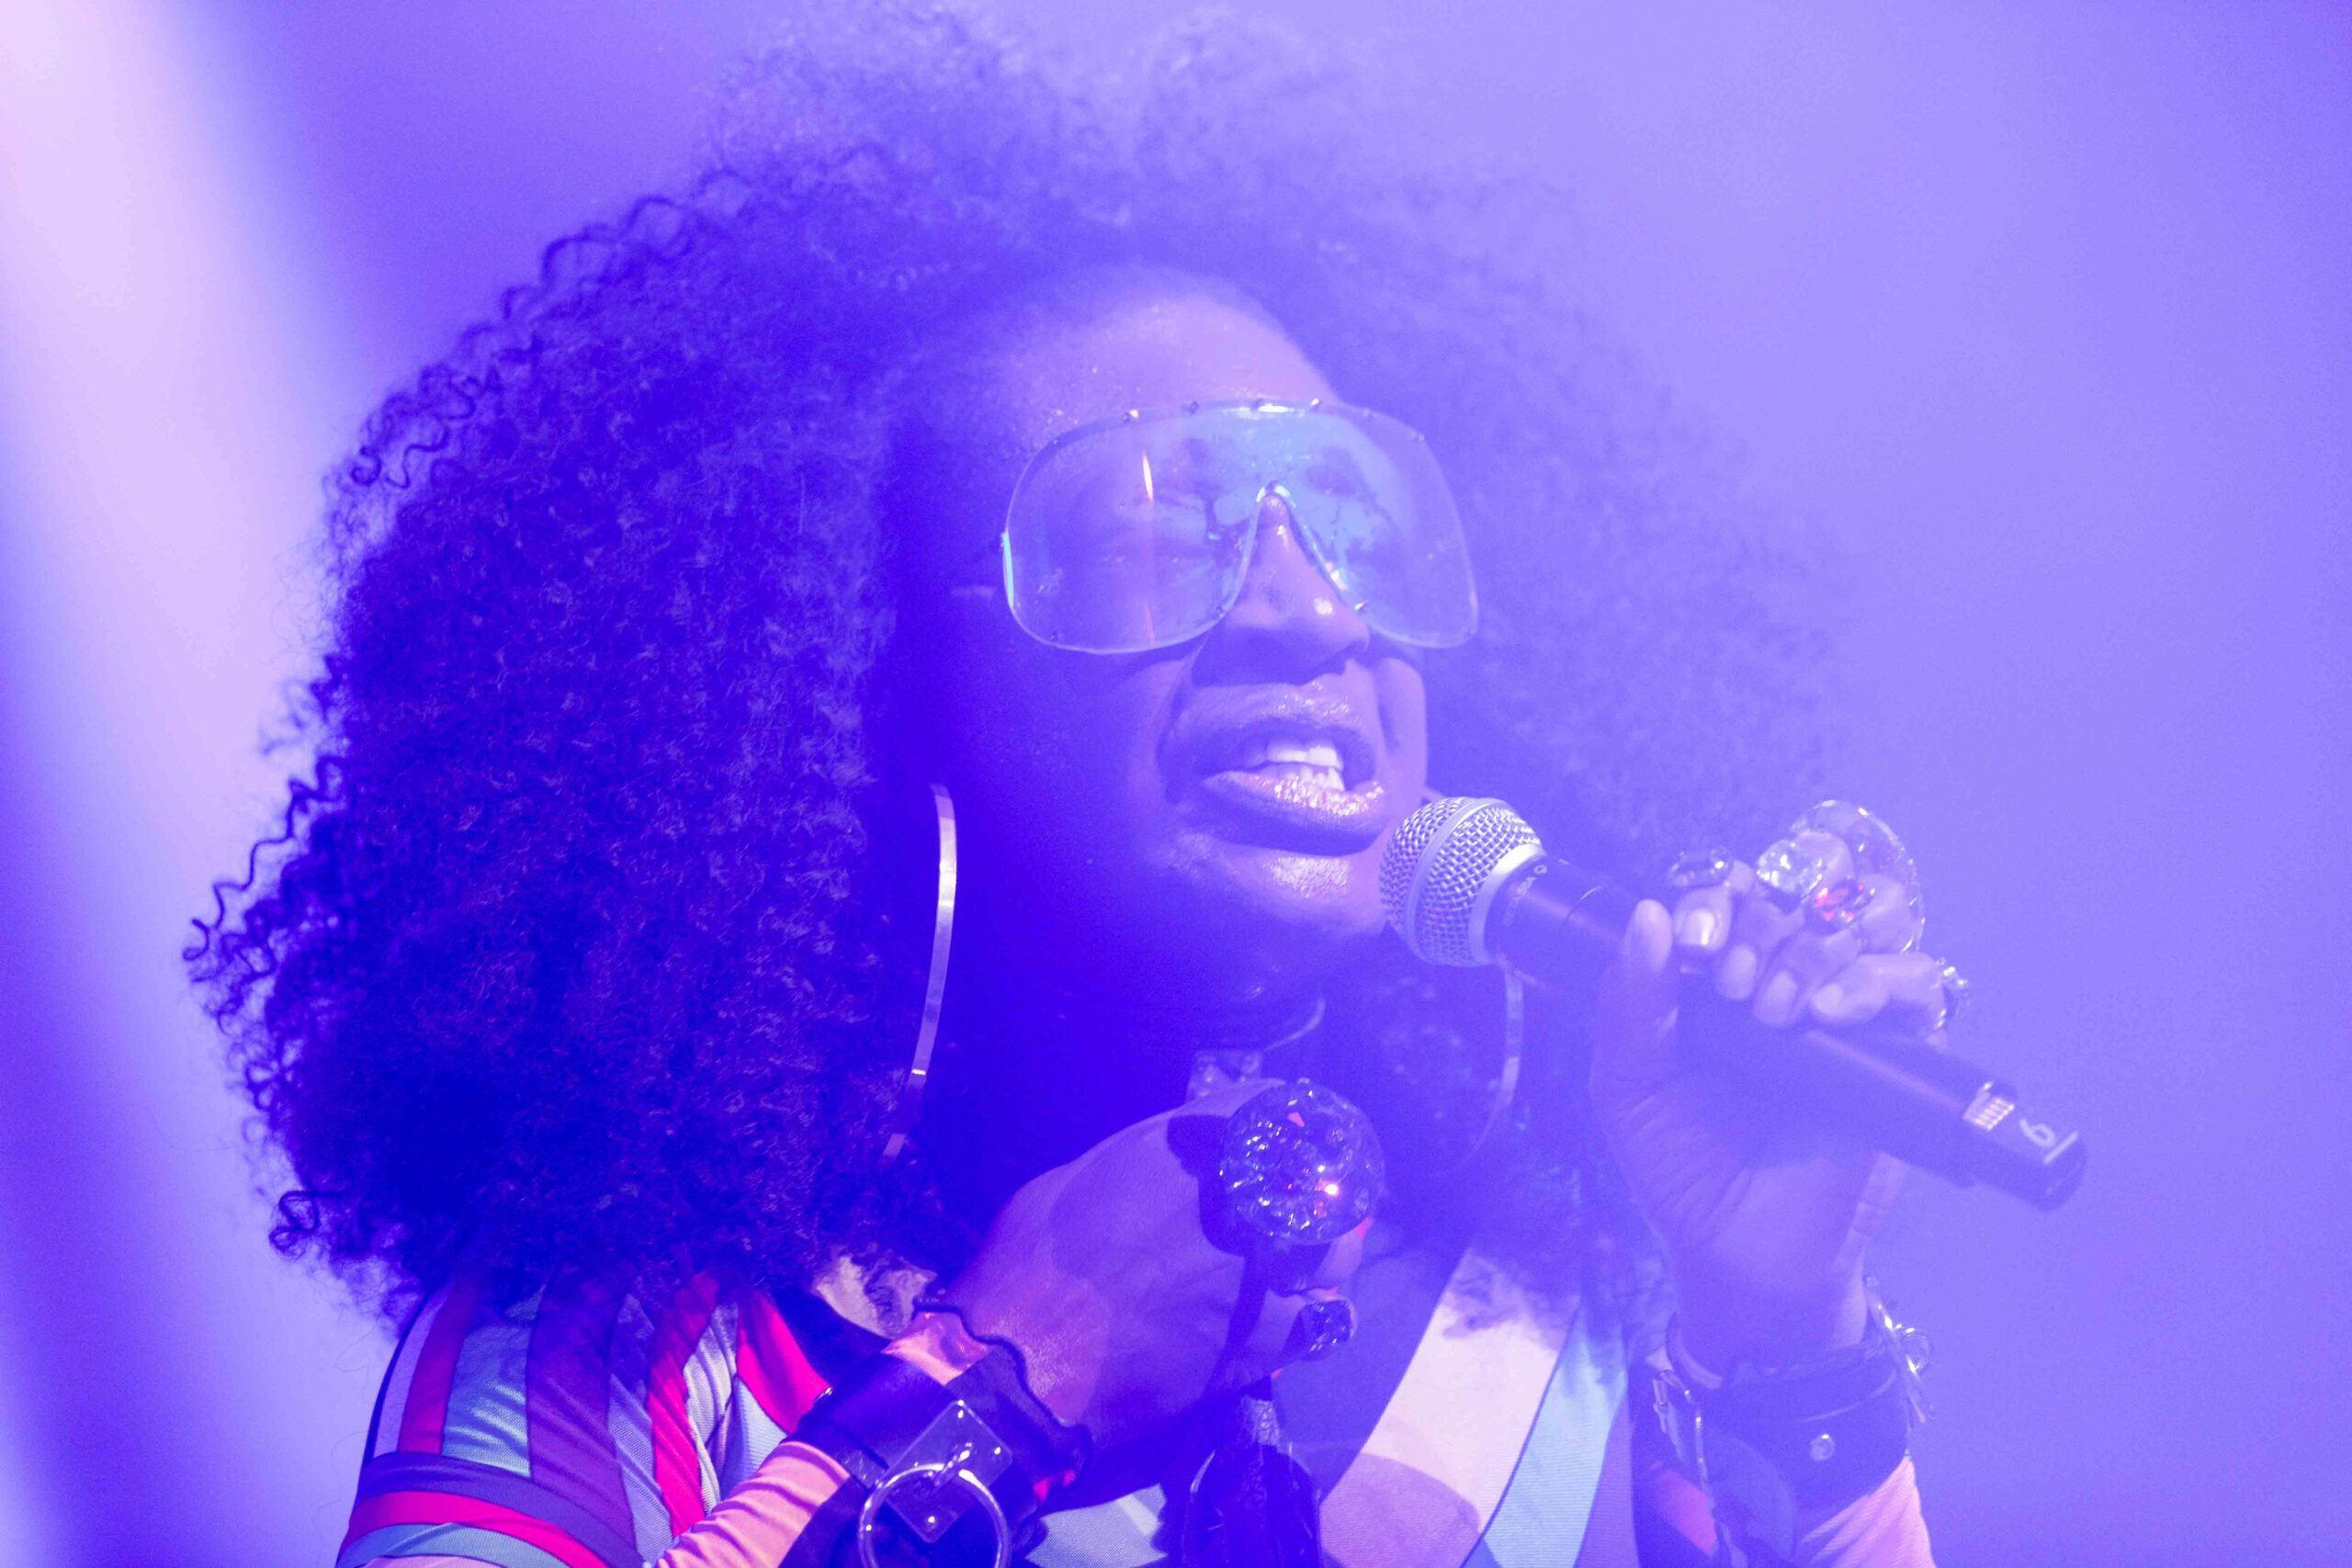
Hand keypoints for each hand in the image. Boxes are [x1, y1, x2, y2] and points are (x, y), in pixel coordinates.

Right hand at [937, 1079, 1361, 1449]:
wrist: (1032, 1354)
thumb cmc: (1034, 1258)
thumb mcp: (1083, 1174)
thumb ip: (1144, 1164)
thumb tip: (1166, 1172)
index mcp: (1193, 1142)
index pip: (1275, 1104)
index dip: (1284, 1123)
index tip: (1285, 1140)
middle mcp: (1245, 1191)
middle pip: (1320, 1176)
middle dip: (1314, 1192)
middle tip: (1295, 1213)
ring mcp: (1268, 1261)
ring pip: (1337, 1248)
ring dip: (1323, 1256)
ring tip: (1300, 1272)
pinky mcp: (1274, 1330)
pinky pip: (1330, 1320)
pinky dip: (1315, 1321)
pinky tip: (1292, 1326)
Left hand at [1589, 831, 1952, 1370]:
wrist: (1736, 1250)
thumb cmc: (1682, 1164)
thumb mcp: (1629, 1083)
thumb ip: (1630, 1003)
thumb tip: (1646, 914)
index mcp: (1726, 972)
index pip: (1736, 891)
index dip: (1716, 897)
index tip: (1693, 946)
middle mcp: (1791, 975)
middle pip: (1802, 890)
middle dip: (1762, 922)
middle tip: (1733, 984)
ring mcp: (1852, 1010)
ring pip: (1866, 919)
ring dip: (1814, 946)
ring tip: (1775, 1010)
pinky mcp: (1903, 1053)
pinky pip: (1919, 982)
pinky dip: (1876, 981)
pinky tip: (1826, 1016)